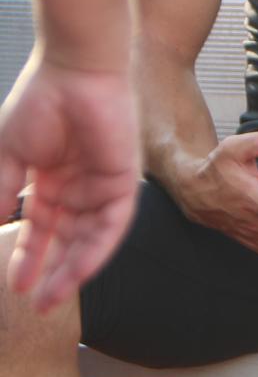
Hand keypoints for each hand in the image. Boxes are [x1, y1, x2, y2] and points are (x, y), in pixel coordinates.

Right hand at [0, 59, 137, 310]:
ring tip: (52, 297)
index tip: (14, 287)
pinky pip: (114, 223)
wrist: (75, 71)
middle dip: (52, 273)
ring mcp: (103, 183)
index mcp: (52, 177)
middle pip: (68, 239)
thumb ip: (2, 195)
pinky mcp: (126, 179)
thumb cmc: (41, 102)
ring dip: (73, 269)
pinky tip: (79, 272)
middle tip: (38, 306)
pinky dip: (97, 249)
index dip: (28, 257)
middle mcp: (80, 185)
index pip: (42, 228)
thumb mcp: (9, 158)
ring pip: (91, 237)